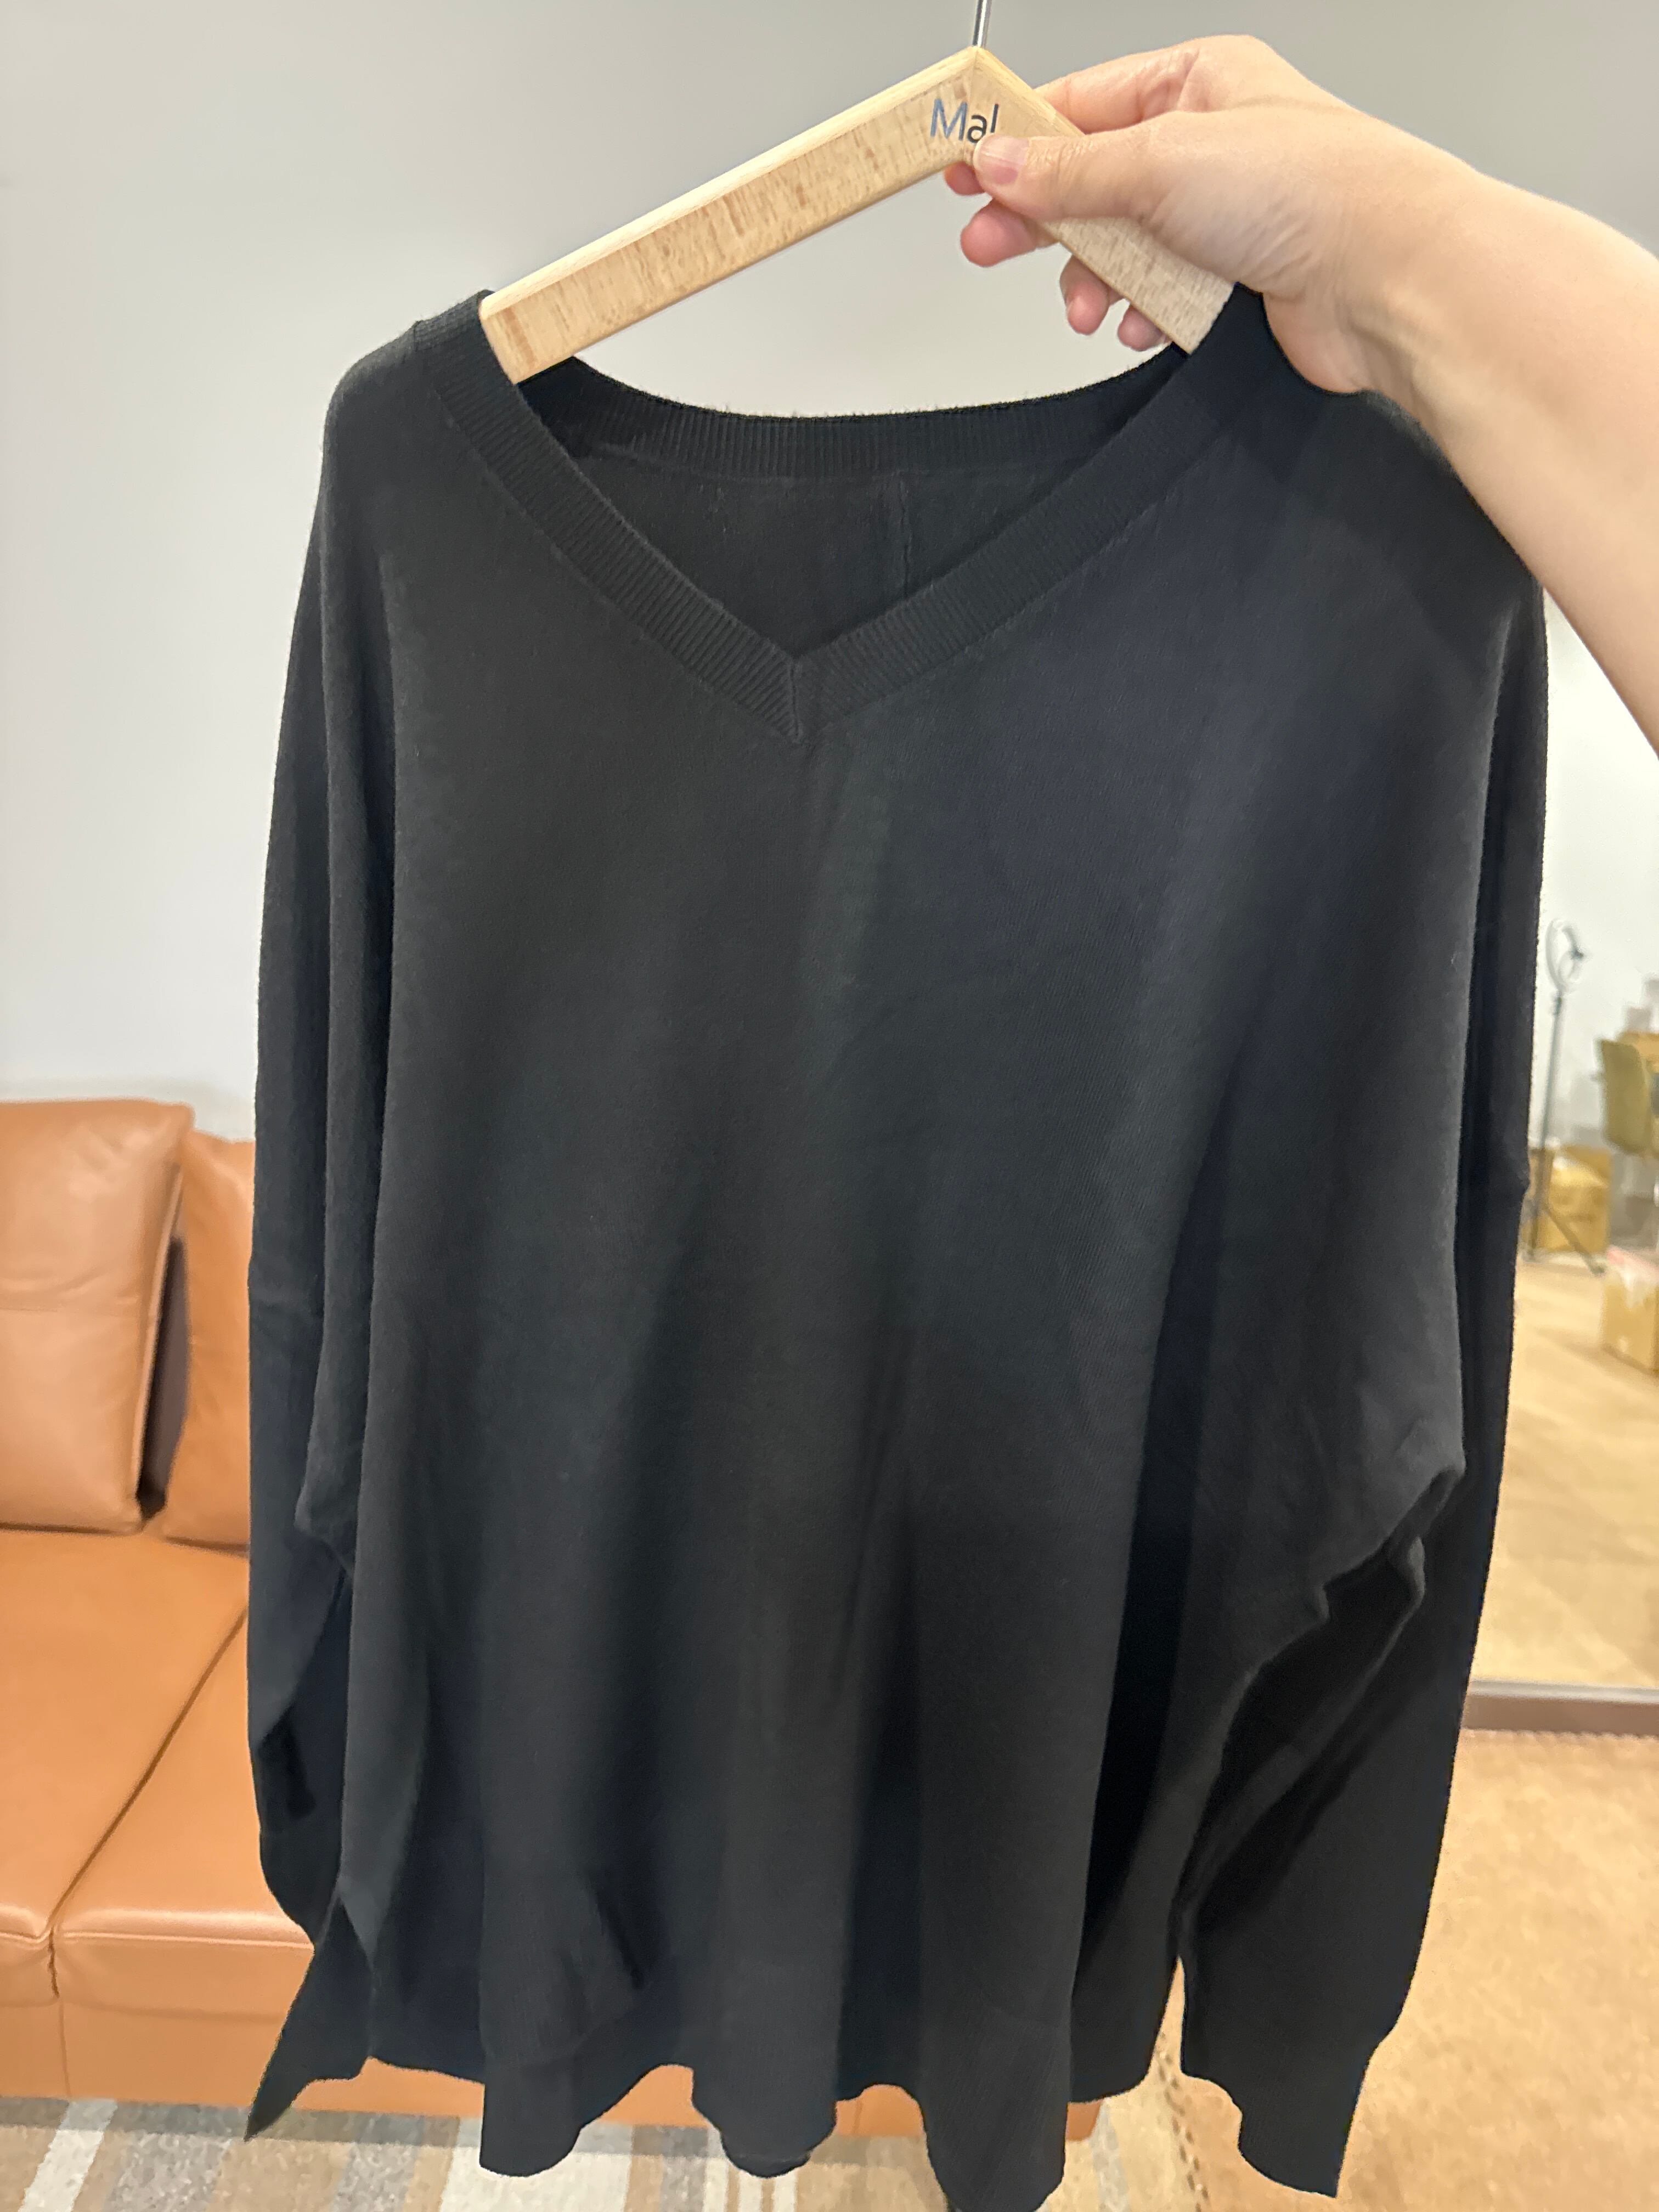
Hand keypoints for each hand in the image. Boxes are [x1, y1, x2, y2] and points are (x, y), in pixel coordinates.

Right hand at [943, 35, 1472, 405]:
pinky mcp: (1238, 277)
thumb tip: (999, 163)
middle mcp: (1211, 142)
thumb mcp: (1159, 161)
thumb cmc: (1313, 191)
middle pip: (1093, 180)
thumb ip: (1070, 173)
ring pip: (1125, 243)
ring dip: (1095, 278)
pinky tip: (1137, 322)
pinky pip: (1162, 292)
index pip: (1081, 104)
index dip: (1015, 139)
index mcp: (1197, 81)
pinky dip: (1141, 310)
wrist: (1389, 278)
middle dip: (1042, 220)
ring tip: (1085, 305)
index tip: (961, 167)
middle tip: (988, 246)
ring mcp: (1225, 211)